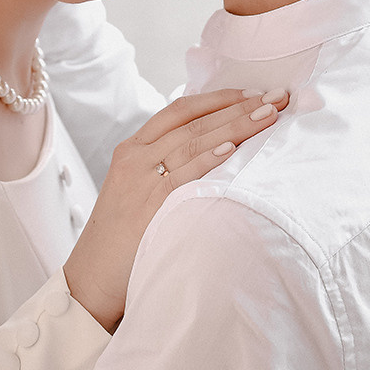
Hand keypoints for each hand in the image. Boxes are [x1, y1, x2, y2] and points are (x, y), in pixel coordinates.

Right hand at [64, 88, 286, 329]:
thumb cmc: (121, 237)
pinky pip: (184, 173)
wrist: (92, 275)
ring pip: (194, 140)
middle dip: (239, 106)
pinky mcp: (148, 203)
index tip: (253, 93)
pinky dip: (210, 158)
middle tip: (276, 97)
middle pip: (193, 120)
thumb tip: (215, 151)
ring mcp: (140, 178)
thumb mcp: (136, 190)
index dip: (219, 98)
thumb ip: (166, 167)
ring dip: (236, 125)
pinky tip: (234, 147)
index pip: (180, 110)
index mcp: (132, 148)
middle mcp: (135, 156)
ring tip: (269, 115)